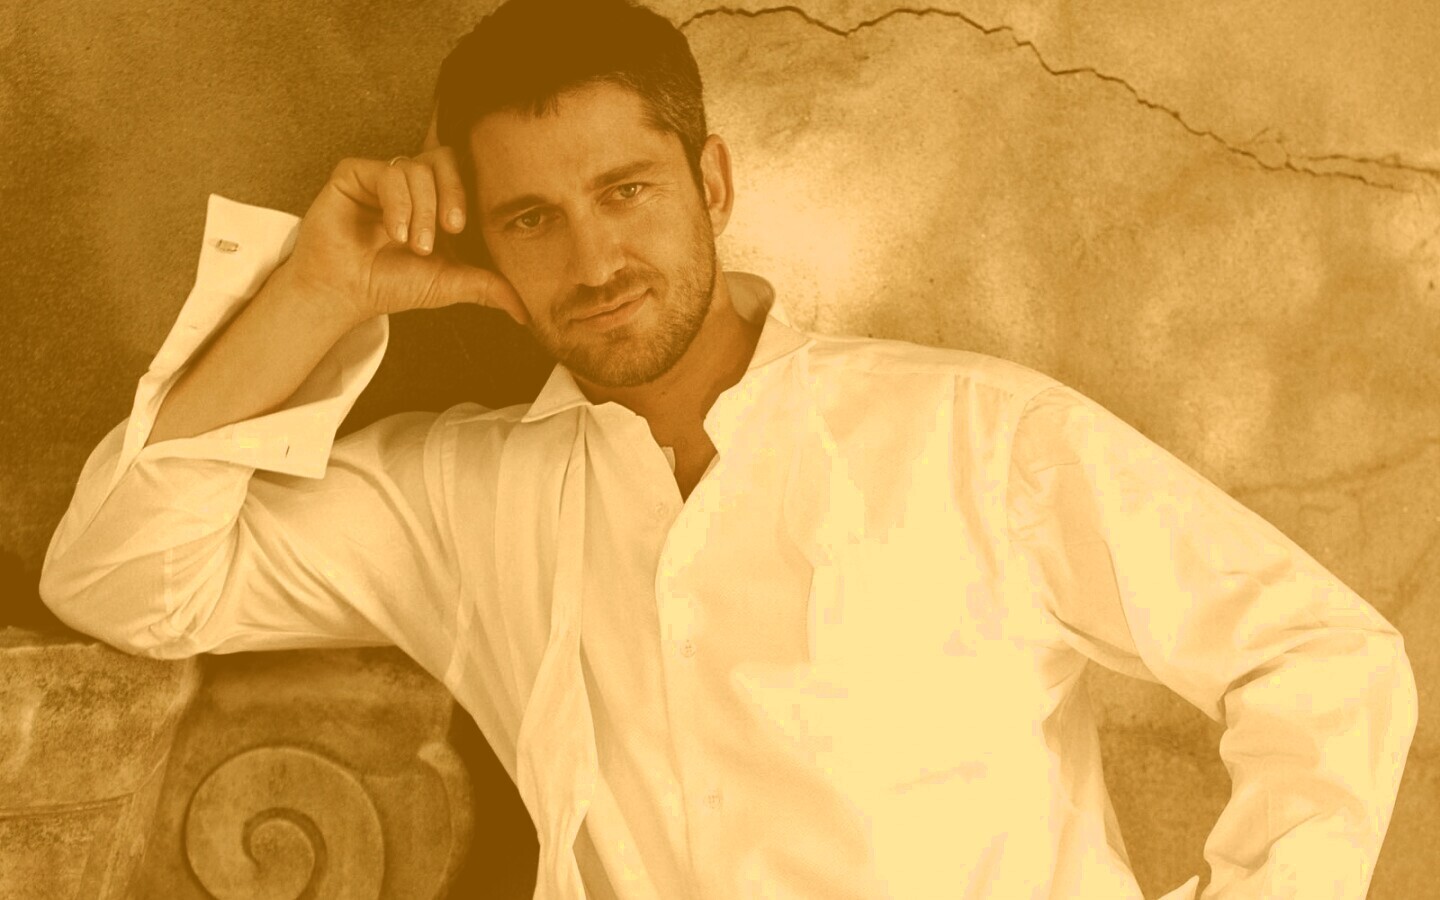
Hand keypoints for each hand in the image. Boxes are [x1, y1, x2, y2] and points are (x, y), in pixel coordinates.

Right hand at [279, 148, 528, 326]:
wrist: (346, 292)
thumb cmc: (392, 284)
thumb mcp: (449, 285)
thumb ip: (488, 288)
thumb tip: (526, 313)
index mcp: (437, 201)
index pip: (465, 174)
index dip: (471, 194)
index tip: (464, 229)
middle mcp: (413, 185)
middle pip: (446, 158)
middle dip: (454, 194)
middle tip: (450, 230)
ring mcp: (384, 177)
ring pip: (419, 168)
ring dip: (423, 210)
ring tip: (414, 244)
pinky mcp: (356, 173)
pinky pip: (388, 172)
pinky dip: (398, 203)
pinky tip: (394, 233)